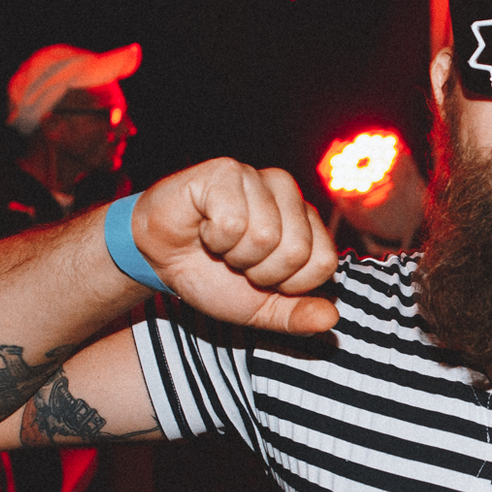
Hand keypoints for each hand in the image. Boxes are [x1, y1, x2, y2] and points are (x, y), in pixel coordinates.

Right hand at [133, 159, 339, 333]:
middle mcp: (288, 192)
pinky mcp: (226, 171)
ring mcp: (257, 177)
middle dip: (260, 272)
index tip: (261, 277)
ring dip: (234, 255)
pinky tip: (203, 227)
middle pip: (296, 251)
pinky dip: (213, 238)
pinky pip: (233, 222)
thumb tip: (331, 320)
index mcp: (306, 221)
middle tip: (236, 261)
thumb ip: (296, 317)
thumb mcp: (260, 310)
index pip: (323, 263)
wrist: (160, 259)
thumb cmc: (213, 276)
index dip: (288, 284)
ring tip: (220, 244)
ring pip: (266, 236)